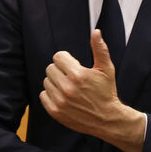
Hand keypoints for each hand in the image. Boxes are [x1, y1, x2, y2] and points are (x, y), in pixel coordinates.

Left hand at [40, 31, 144, 151]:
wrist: (107, 119)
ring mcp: (60, 101)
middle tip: (71, 77)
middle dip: (60, 70)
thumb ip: (100, 49)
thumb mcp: (106, 69)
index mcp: (78, 74)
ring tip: (68, 88)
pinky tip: (63, 97)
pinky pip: (43, 95)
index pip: (58, 57)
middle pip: (50, 68)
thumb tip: (96, 32)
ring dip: (55, 83)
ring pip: (46, 81)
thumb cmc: (106, 92)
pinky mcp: (55, 111)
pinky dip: (50, 95)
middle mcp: (67, 88)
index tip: (73, 66)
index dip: (66, 60)